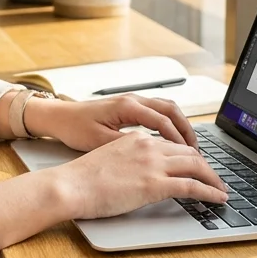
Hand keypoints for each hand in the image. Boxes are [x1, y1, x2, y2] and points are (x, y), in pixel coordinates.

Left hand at [23, 95, 196, 152]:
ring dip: (180, 125)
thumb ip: (127, 146)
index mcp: (127, 107)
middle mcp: (133, 100)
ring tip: (190, 147)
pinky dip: (169, 123)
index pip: (163, 122)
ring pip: (166, 108)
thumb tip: (151, 156)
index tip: (190, 157)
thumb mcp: (100, 142)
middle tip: (198, 152)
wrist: (58, 116)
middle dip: (187, 130)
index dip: (178, 140)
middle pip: (171, 110)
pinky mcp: (129, 107)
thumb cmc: (74, 128)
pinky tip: (172, 140)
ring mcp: (132, 101)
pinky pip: (157, 111)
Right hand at [52, 132, 227, 218]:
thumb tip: (138, 174)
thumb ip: (128, 161)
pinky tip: (218, 197)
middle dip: (206, 165)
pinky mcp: (154, 184)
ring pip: (196, 165)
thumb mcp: (108, 158)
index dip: (188, 155)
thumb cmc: (82, 178)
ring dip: (213, 178)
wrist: (70, 185)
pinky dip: (210, 191)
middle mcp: (148, 146)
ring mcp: (153, 164)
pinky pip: (192, 186)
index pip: (172, 144)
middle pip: (189, 152)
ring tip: (221, 189)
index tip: (196, 164)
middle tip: (214, 177)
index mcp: (136, 139)